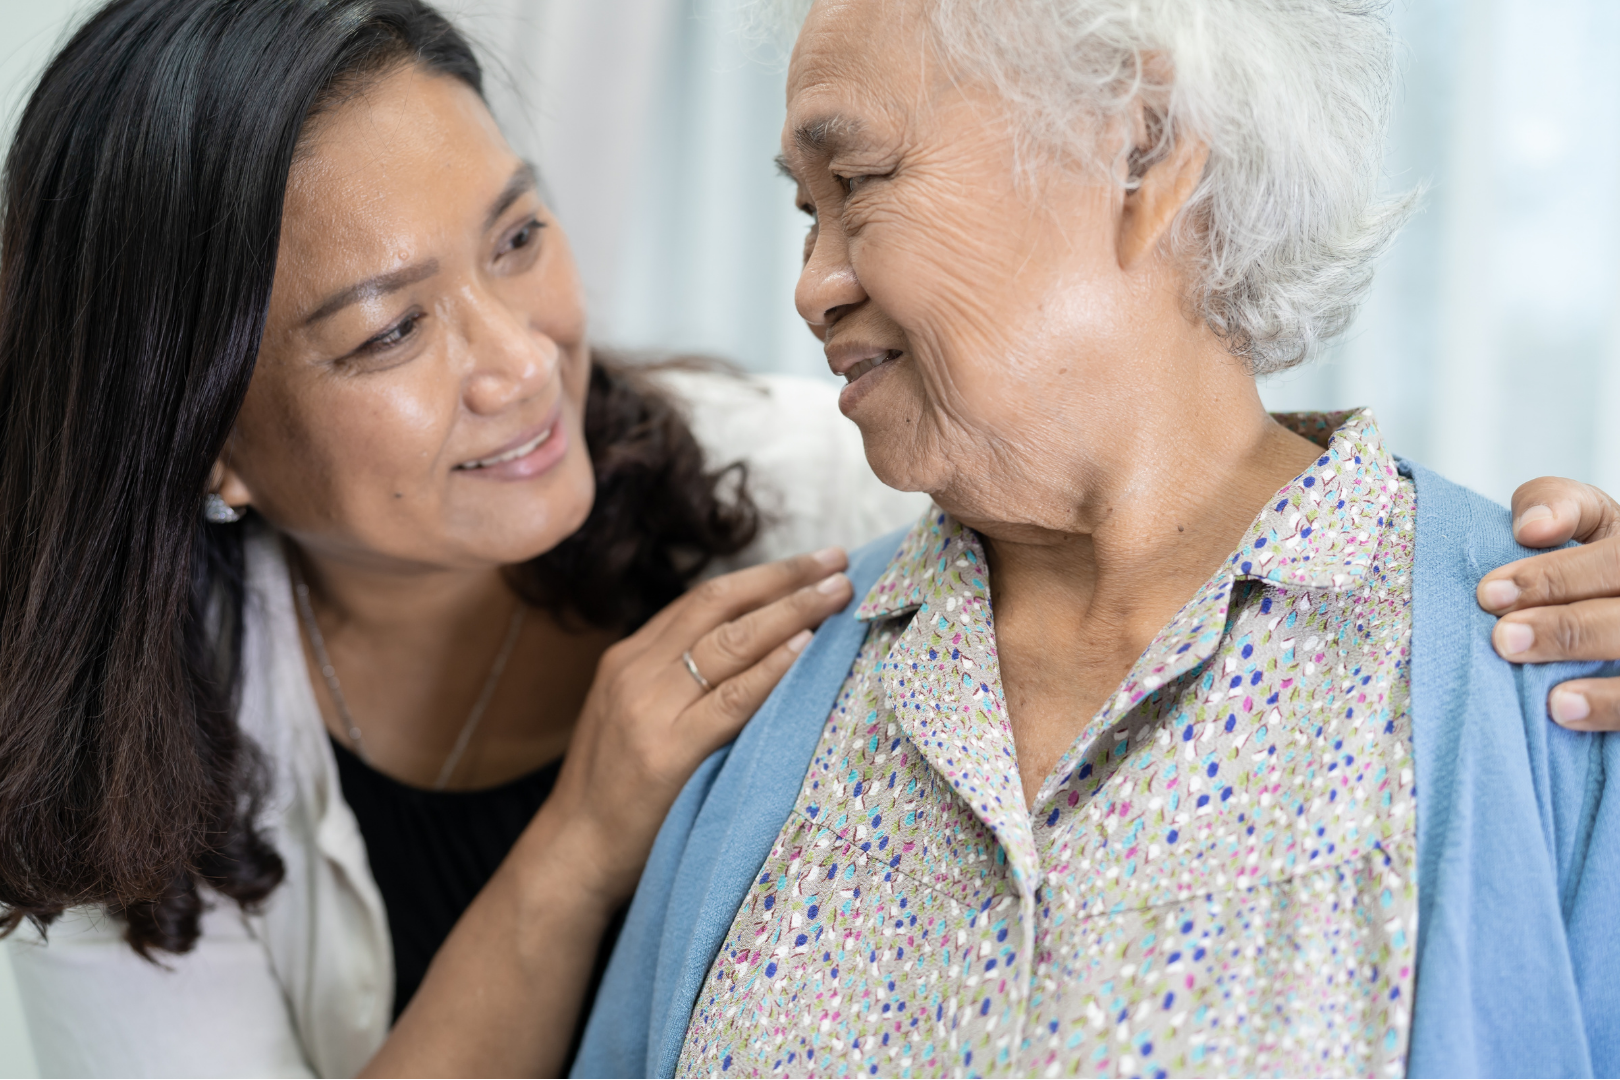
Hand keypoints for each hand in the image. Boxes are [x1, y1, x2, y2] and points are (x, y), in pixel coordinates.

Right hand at [545, 546, 853, 901]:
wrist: (572, 854)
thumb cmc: (616, 792)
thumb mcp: (634, 717)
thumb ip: (677, 682)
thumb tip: (755, 650)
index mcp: (628, 659)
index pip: (704, 599)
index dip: (762, 576)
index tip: (811, 563)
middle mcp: (635, 672)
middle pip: (719, 606)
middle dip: (784, 578)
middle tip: (838, 560)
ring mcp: (648, 709)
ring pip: (729, 641)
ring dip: (791, 611)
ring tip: (837, 593)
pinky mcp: (666, 752)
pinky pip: (730, 699)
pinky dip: (771, 668)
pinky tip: (806, 647)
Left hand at [1476, 477, 1619, 730]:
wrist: (1614, 605)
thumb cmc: (1598, 561)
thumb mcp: (1587, 521)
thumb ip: (1555, 504)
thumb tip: (1532, 527)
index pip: (1614, 559)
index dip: (1557, 576)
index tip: (1488, 594)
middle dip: (1569, 629)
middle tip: (1504, 641)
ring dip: (1609, 690)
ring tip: (1555, 701)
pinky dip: (1613, 711)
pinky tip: (1572, 719)